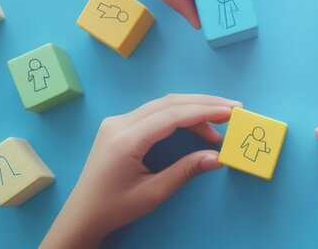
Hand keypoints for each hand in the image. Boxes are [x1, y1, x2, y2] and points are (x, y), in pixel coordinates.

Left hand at [41, 94, 240, 247]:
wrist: (82, 214)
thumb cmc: (115, 207)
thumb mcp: (153, 193)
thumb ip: (186, 171)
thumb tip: (218, 157)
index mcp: (125, 139)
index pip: (172, 115)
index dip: (204, 111)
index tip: (230, 112)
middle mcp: (119, 123)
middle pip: (169, 103)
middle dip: (204, 104)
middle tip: (234, 109)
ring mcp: (118, 122)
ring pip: (163, 105)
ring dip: (193, 109)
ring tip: (220, 120)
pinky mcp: (120, 126)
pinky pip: (154, 112)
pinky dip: (179, 115)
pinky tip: (196, 126)